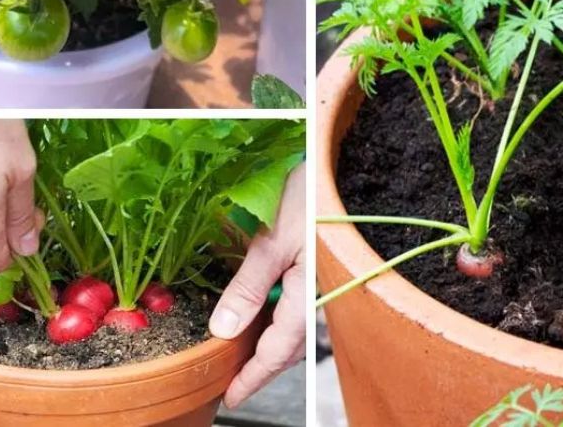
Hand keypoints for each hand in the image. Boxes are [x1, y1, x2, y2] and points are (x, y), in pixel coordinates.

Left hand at [210, 164, 306, 408]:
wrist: (340, 166)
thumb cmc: (309, 196)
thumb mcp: (271, 241)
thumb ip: (247, 288)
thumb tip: (222, 329)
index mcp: (307, 296)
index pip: (276, 352)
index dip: (252, 378)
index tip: (231, 397)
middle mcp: (319, 295)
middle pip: (288, 347)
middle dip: (261, 367)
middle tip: (233, 381)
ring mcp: (323, 283)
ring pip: (295, 328)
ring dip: (271, 344)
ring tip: (243, 351)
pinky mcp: (323, 269)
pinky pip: (301, 307)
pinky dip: (280, 320)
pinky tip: (264, 313)